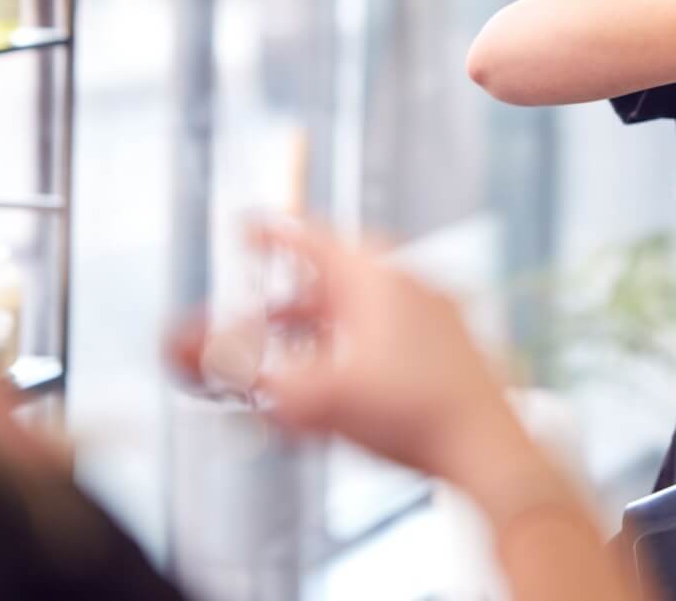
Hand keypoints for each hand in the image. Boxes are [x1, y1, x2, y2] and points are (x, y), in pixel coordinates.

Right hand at [196, 219, 532, 485]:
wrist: (488, 448)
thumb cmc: (409, 414)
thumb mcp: (312, 394)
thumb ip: (244, 372)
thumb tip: (186, 347)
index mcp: (375, 275)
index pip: (313, 236)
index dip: (274, 233)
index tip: (249, 228)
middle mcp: (410, 280)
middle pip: (340, 273)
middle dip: (296, 293)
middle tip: (266, 311)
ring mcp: (440, 310)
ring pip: (370, 303)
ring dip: (329, 323)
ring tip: (299, 353)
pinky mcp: (457, 344)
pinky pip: (398, 327)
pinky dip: (363, 340)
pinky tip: (350, 377)